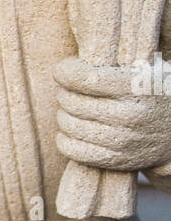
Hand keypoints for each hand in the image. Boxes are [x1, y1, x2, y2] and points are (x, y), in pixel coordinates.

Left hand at [55, 56, 170, 172]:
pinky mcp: (115, 160)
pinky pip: (72, 150)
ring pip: (68, 125)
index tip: (64, 69)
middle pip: (72, 101)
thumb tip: (76, 60)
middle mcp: (129, 115)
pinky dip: (64, 138)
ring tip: (72, 108)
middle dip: (64, 91)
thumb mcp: (147, 70)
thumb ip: (116, 63)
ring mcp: (122, 141)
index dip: (66, 71)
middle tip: (69, 88)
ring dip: (63, 114)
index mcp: (136, 87)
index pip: (85, 78)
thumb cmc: (156, 93)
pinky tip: (70, 130)